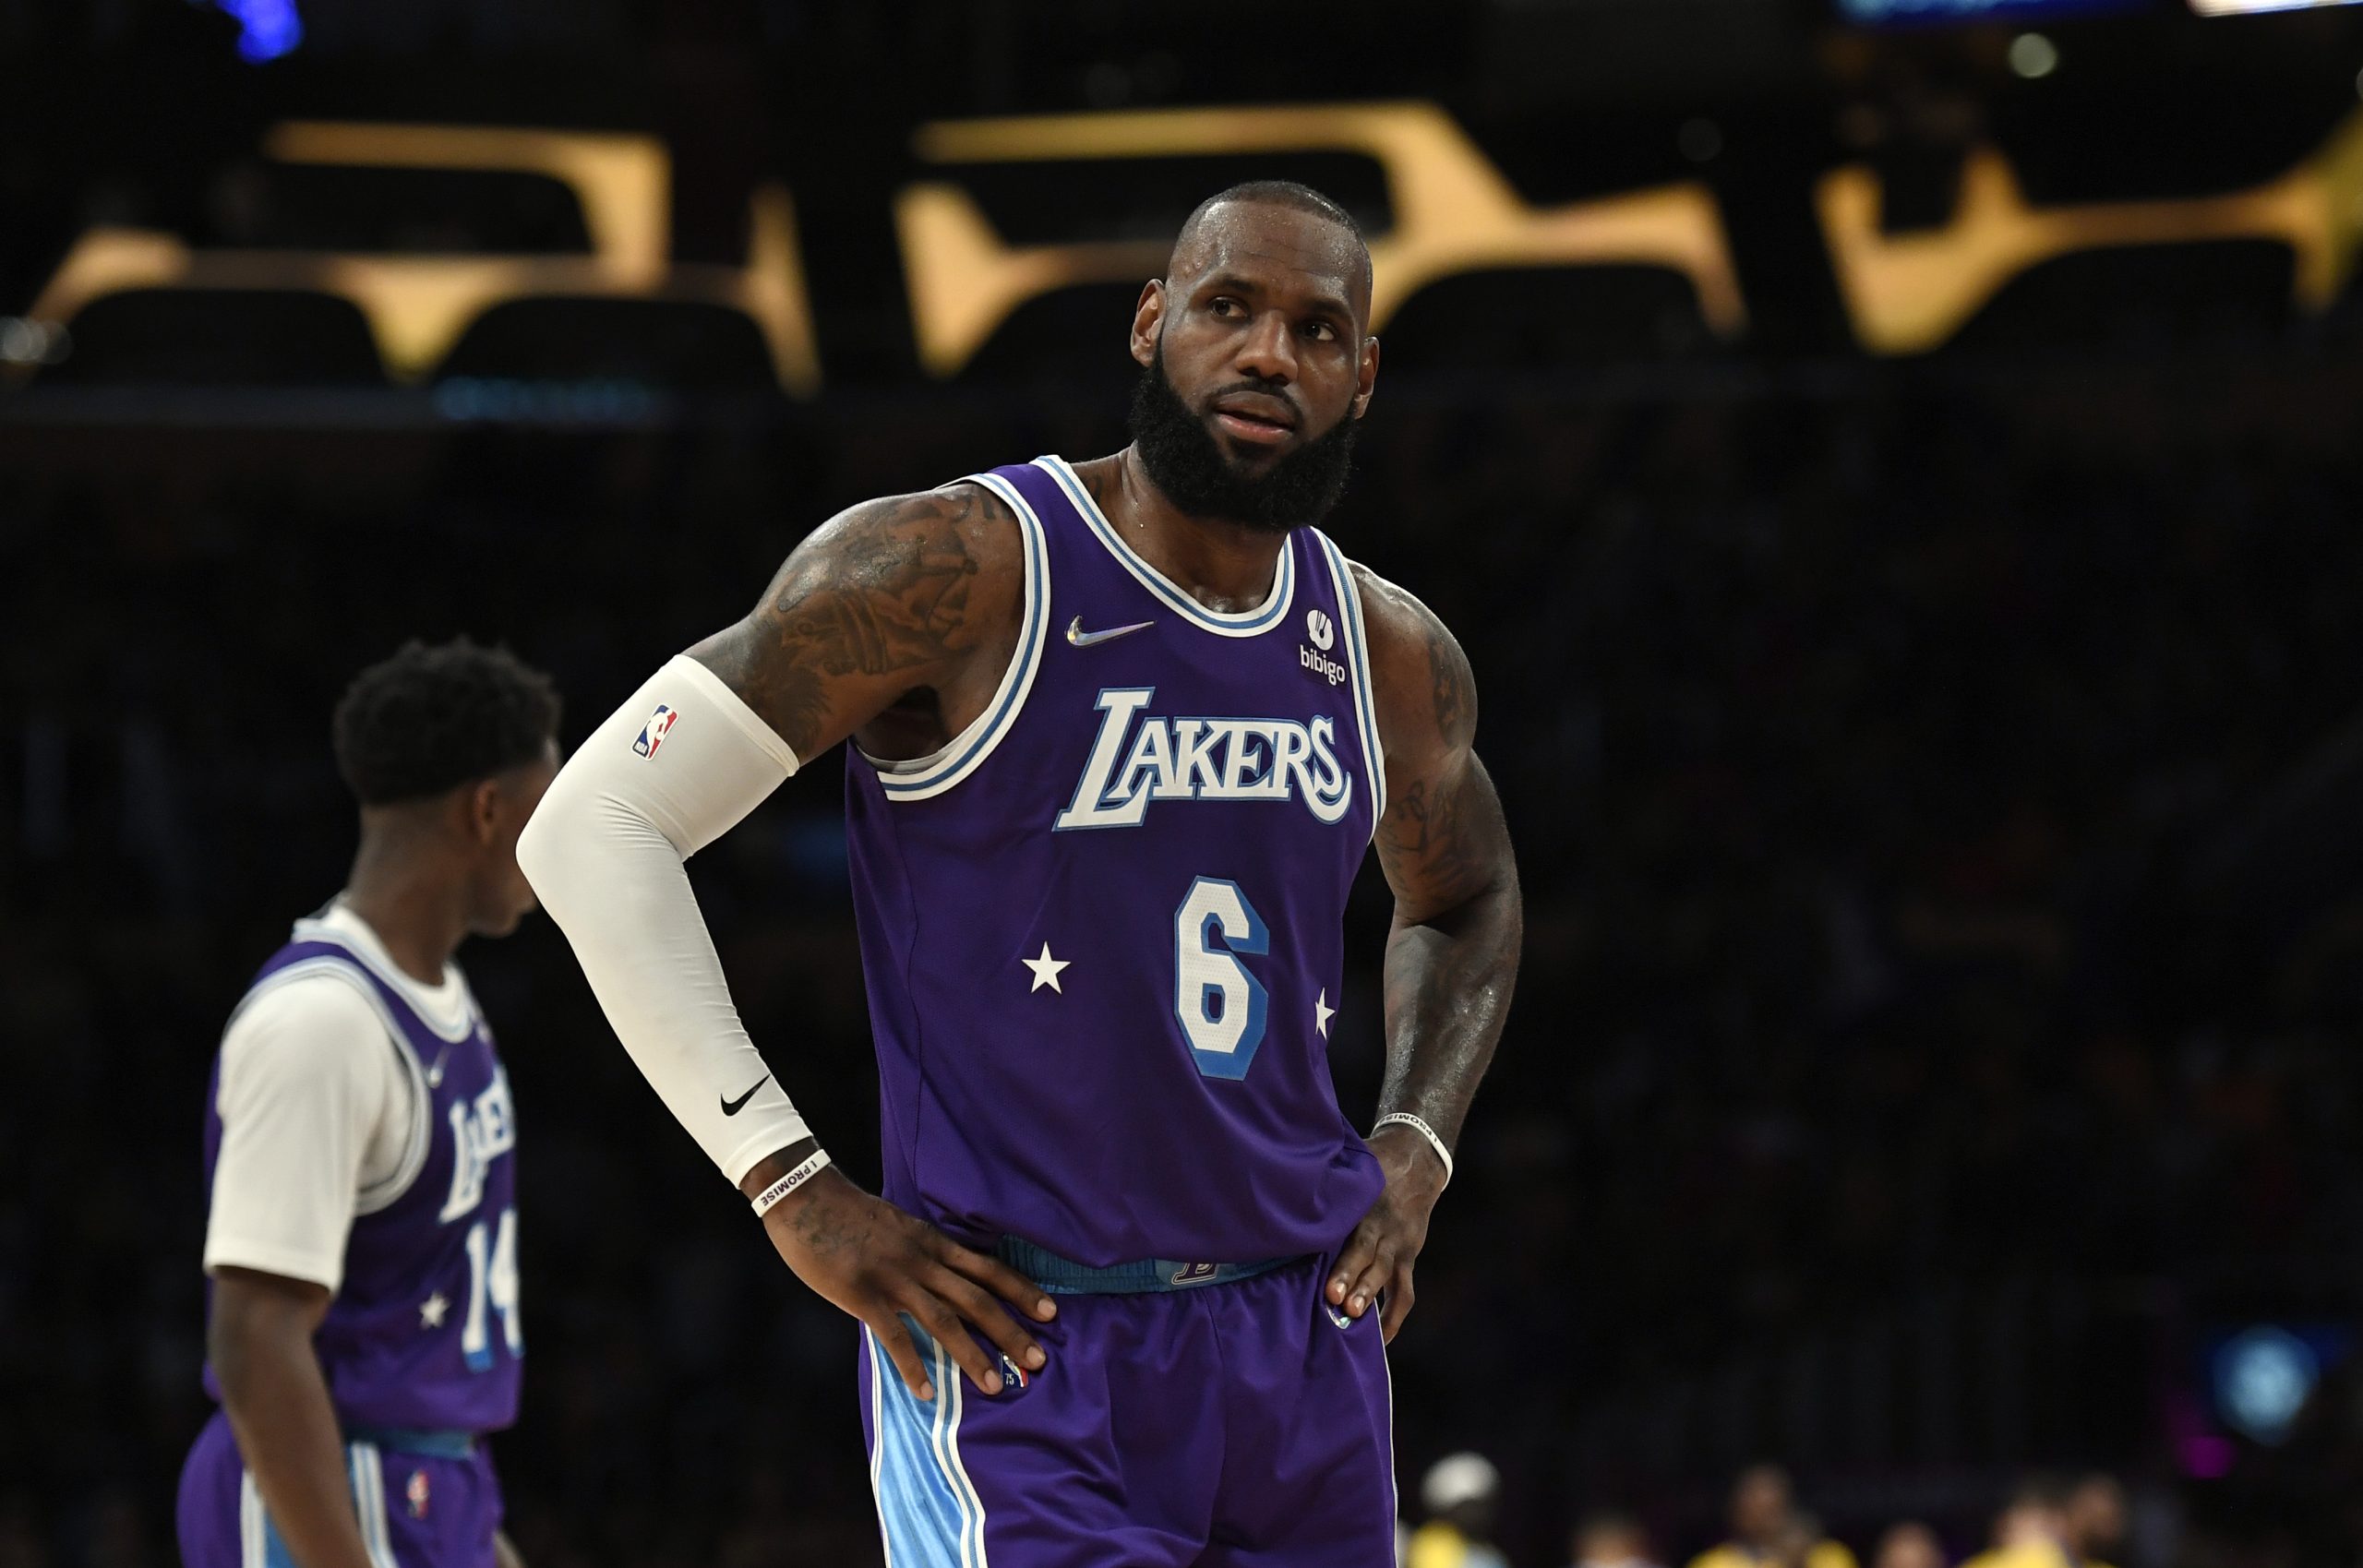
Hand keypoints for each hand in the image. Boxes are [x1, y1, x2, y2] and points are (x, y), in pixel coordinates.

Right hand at [762, 1165, 1054, 1398]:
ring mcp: (894, 1278)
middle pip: (977, 1299)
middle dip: (1010, 1331)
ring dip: (972, 1355)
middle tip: (1037, 1361)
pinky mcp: (862, 1294)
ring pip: (944, 1320)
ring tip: (995, 1386)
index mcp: (932, 1242)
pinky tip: (926, 1393)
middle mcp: (922, 1260)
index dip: (1022, 1290)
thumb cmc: (849, 1213)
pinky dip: (912, 1366)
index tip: (1051, 1312)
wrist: (806, 1196)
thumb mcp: (899, 1226)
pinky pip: (894, 1336)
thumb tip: (942, 1277)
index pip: (988, 1269)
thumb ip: (922, 1252)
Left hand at [1327, 1125, 1447, 1342]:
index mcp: (1362, 1200)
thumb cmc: (1371, 1166)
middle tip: (1333, 1298)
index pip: (1348, 1223)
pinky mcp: (1408, 1258)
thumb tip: (1277, 1191)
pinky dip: (1393, 1317)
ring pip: (1387, 1274)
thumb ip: (1323, 1183)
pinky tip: (1378, 1339)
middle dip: (1350, 1275)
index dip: (1337, 1246)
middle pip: (1367, 1251)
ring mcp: (1398, 1243)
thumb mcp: (1350, 1166)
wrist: (1418, 1162)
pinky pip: (1405, 1293)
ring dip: (1371, 1297)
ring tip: (1354, 1319)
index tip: (1321, 1264)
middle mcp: (1381, 1223)